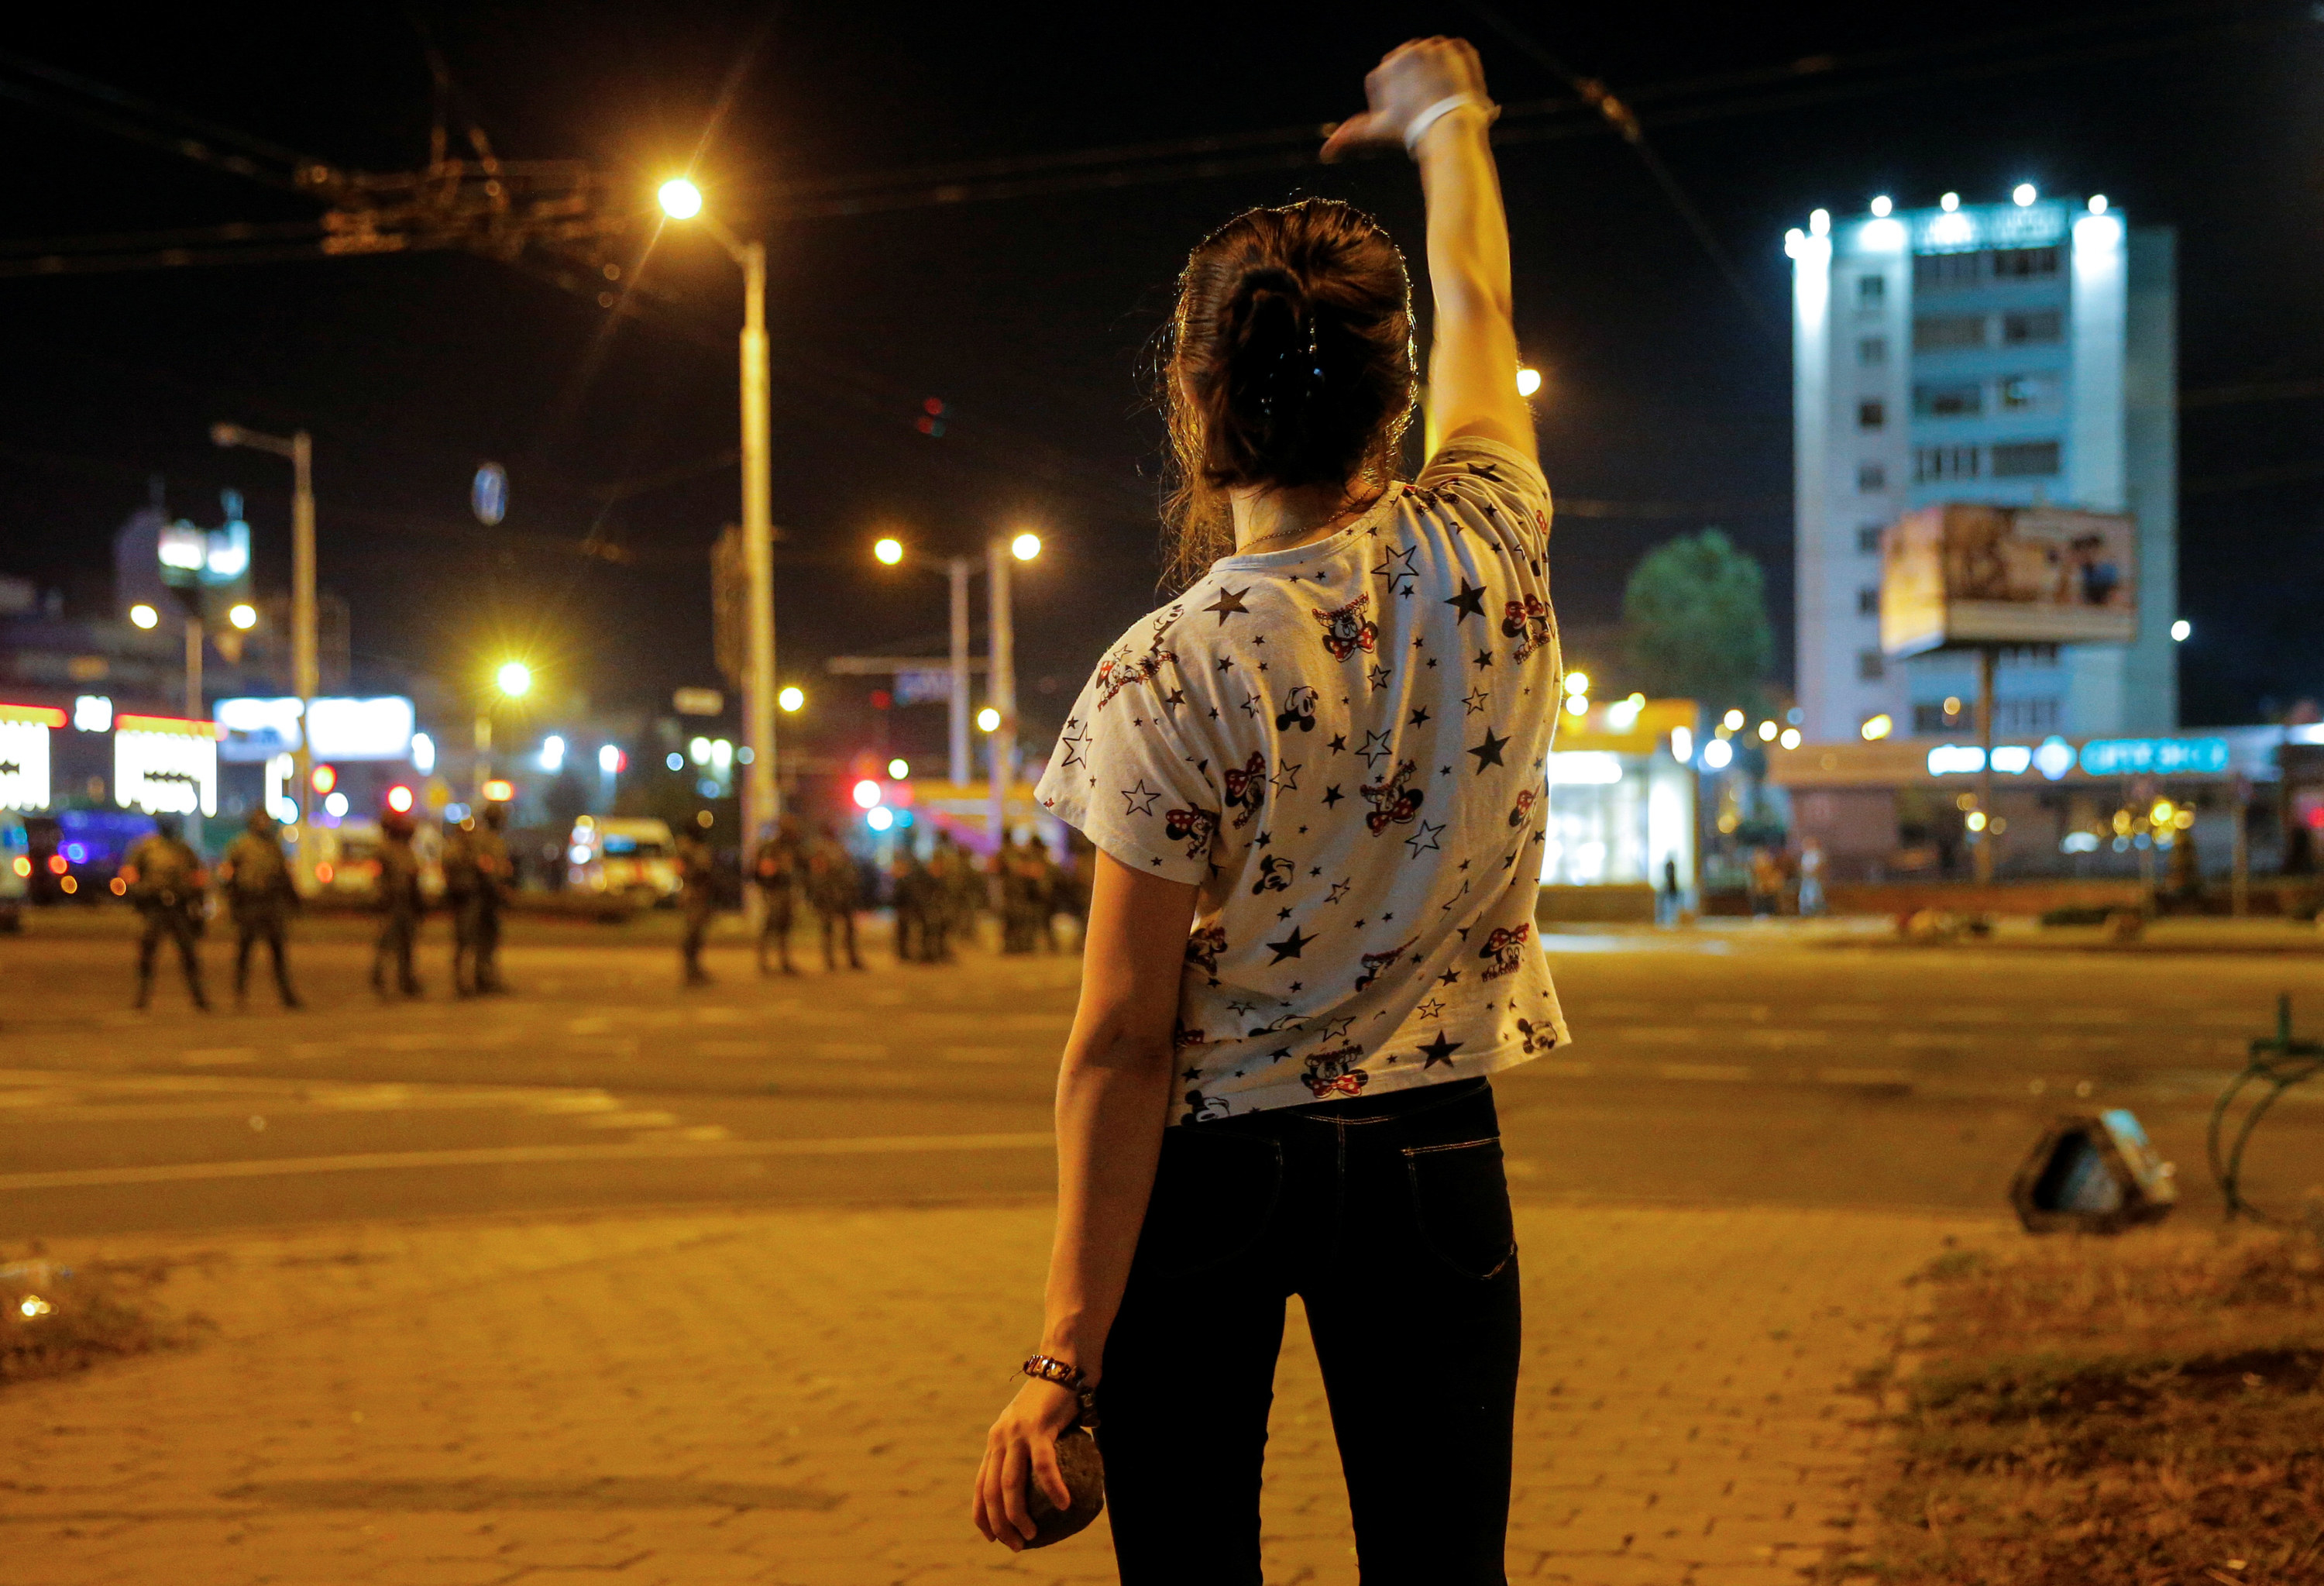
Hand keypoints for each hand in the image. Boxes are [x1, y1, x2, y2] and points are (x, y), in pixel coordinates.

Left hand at [971, 1376, 1081, 1550]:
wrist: (1063, 1362)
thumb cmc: (1055, 1397)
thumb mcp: (1035, 1426)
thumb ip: (1033, 1450)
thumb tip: (1047, 1485)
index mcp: (996, 1440)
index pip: (980, 1486)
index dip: (982, 1515)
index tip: (992, 1538)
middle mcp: (1000, 1438)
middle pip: (991, 1492)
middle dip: (998, 1525)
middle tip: (1014, 1545)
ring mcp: (1017, 1433)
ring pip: (1010, 1484)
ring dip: (1018, 1515)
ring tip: (1031, 1535)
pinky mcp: (1038, 1428)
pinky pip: (1044, 1466)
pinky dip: (1052, 1489)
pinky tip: (1063, 1505)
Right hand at [1321, 35, 1489, 161]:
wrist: (1449, 127)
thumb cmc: (1410, 130)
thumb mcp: (1376, 132)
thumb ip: (1351, 135)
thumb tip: (1325, 153)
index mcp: (1386, 67)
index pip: (1390, 78)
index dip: (1398, 98)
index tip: (1407, 113)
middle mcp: (1408, 51)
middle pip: (1412, 65)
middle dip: (1418, 82)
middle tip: (1426, 106)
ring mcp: (1435, 47)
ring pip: (1434, 58)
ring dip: (1437, 73)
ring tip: (1441, 97)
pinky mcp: (1458, 49)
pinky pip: (1457, 52)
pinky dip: (1457, 66)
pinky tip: (1455, 85)